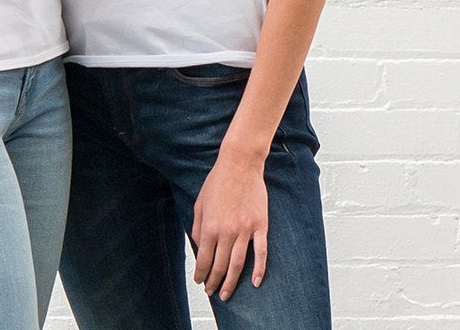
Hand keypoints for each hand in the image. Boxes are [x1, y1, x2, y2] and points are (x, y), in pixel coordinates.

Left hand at [192, 153, 267, 301]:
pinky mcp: (260, 226)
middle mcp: (227, 231)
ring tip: (227, 294)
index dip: (202, 274)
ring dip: (232, 282)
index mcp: (210, 226)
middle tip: (213, 292)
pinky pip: (261, 253)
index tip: (201, 281)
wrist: (240, 164)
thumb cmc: (218, 181)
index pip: (205, 259)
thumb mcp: (200, 203)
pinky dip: (259, 270)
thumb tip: (200, 247)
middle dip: (215, 282)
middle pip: (221, 266)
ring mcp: (245, 230)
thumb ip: (198, 227)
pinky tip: (256, 282)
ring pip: (238, 264)